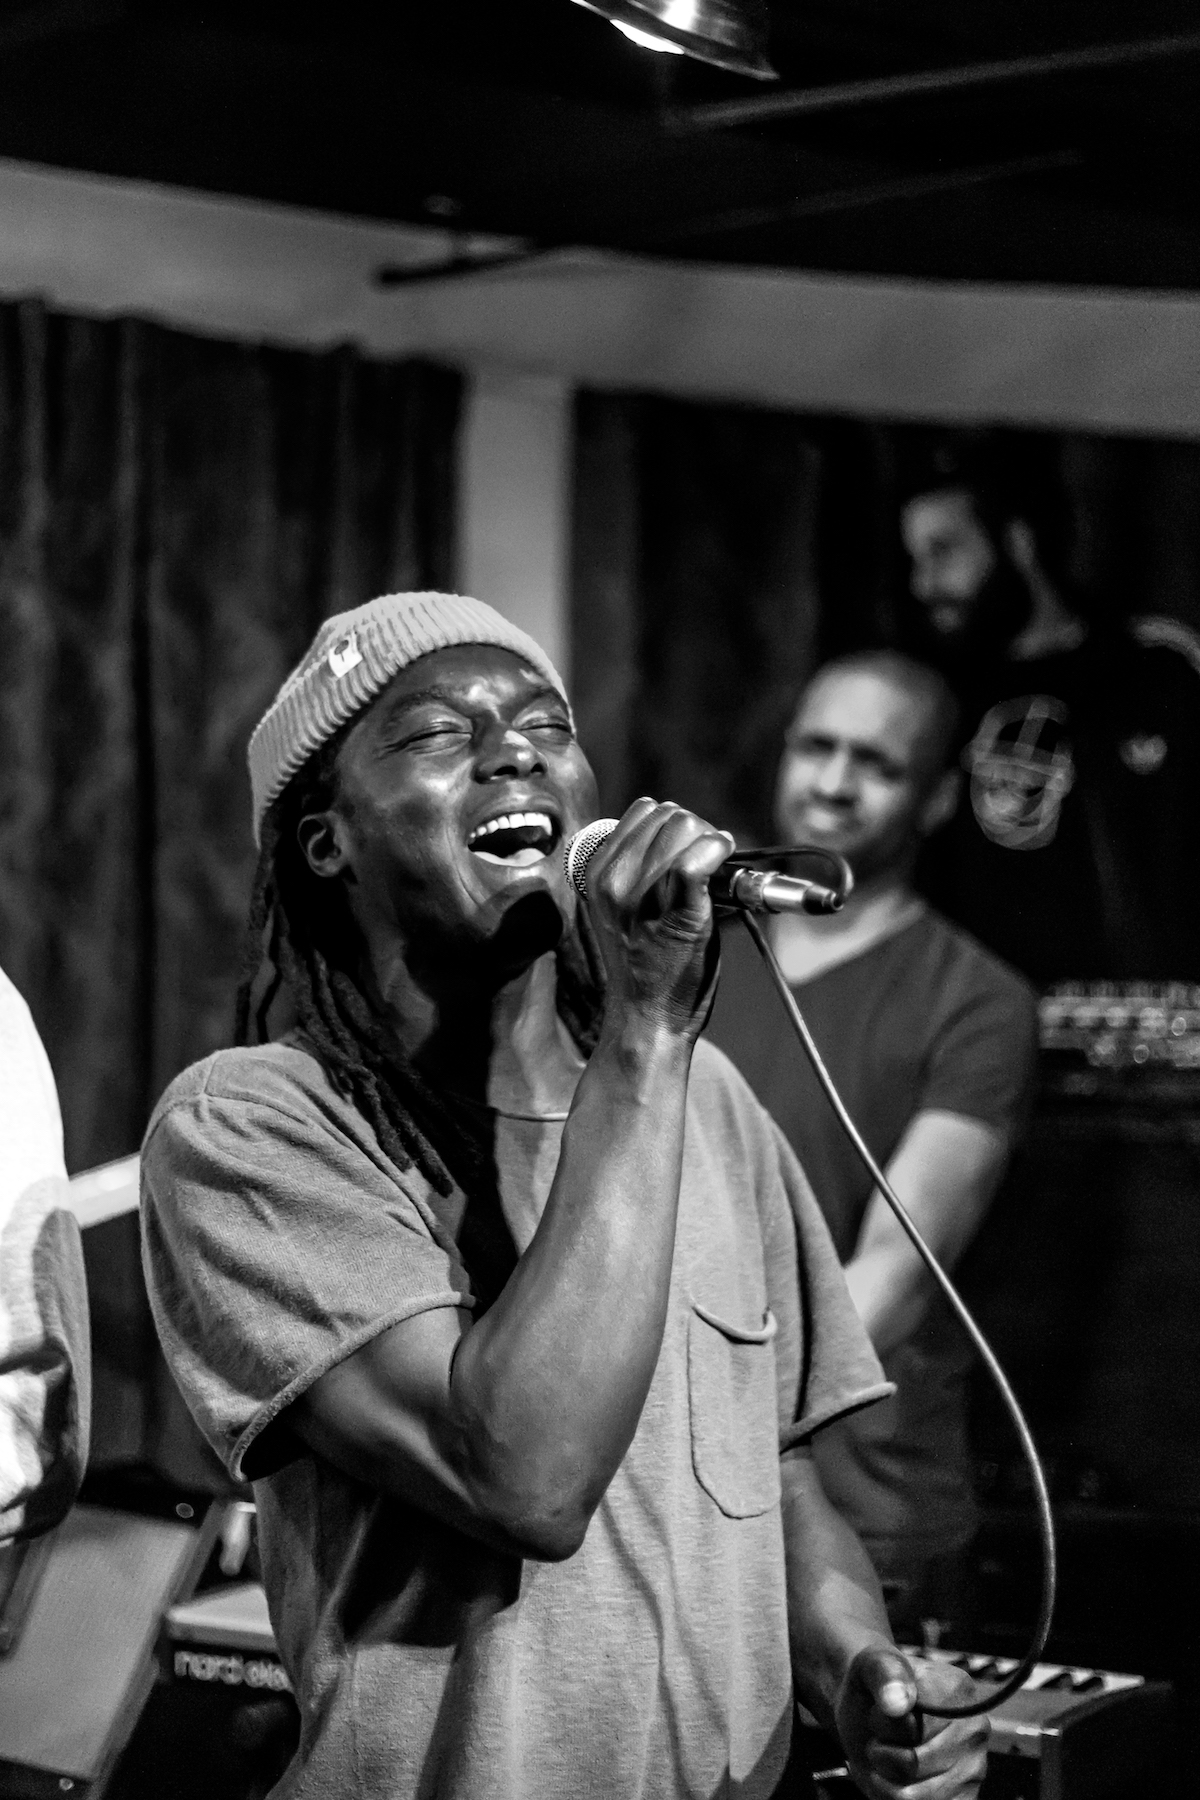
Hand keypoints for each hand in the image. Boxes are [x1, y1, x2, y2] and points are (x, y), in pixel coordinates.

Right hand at [582, 798, 734, 1038]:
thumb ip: (639, 868)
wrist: (646, 1018)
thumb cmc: (645, 965)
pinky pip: (700, 858)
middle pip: (669, 815)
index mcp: (597, 874)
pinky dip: (719, 851)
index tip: (688, 848)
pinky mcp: (678, 913)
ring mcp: (644, 897)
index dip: (674, 824)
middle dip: (696, 830)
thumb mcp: (622, 908)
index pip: (644, 811)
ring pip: (686, 828)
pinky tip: (725, 860)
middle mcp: (614, 881)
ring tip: (715, 867)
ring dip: (711, 840)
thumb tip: (683, 830)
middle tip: (708, 860)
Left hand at [835, 1647, 989, 1799]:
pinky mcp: (965, 1797)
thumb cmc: (874, 1686)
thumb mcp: (870, 1664)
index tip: (879, 1708)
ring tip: (884, 1754)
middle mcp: (975, 1729)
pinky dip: (895, 1798)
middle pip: (913, 1763)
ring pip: (915, 1795)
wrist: (872, 1710)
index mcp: (958, 1690)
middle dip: (882, 1752)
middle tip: (879, 1735)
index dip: (883, 1723)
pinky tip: (892, 1778)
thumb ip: (884, 1673)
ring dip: (885, 1778)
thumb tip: (898, 1703)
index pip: (913, 1724)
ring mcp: (974, 1768)